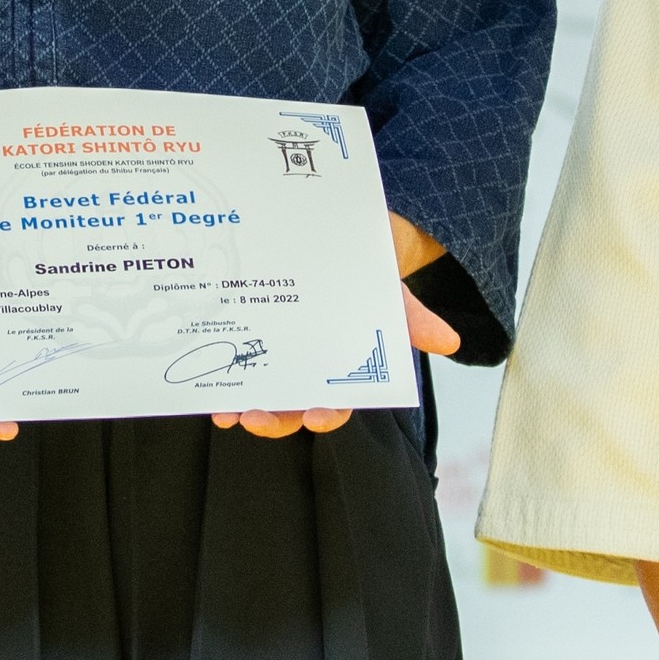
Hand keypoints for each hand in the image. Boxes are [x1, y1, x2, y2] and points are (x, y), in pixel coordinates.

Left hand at [214, 280, 463, 437]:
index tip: (318, 415)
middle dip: (274, 421)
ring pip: (258, 395)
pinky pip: (233, 367)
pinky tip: (210, 386)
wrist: (337, 238)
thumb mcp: (389, 293)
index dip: (327, 414)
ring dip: (242, 407)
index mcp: (339, 369)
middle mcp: (305, 371)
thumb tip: (448, 341)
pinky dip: (221, 380)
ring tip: (229, 409)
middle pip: (291, 410)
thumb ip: (411, 319)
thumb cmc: (364, 274)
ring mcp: (275, 358)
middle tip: (256, 417)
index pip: (336, 403)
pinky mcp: (249, 339)